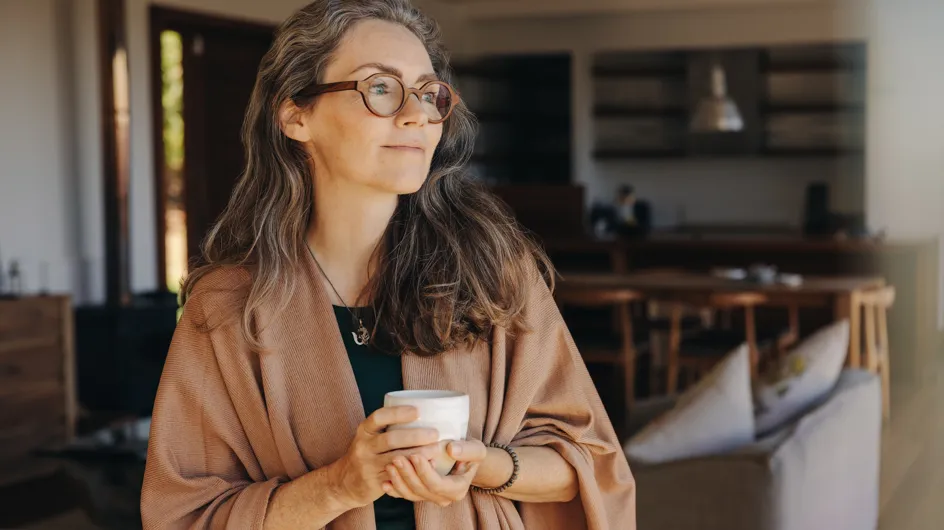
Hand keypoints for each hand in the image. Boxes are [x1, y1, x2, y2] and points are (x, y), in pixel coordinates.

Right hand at [328, 406, 444, 508]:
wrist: (345, 482)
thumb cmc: (367, 453)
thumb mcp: (370, 437)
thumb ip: (389, 428)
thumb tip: (425, 416)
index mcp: (364, 430)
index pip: (379, 417)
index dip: (398, 413)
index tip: (417, 411)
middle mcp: (364, 446)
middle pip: (391, 439)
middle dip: (415, 435)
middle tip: (434, 433)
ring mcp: (368, 465)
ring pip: (397, 459)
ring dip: (419, 454)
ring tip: (435, 450)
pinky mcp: (375, 482)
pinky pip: (397, 476)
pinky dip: (414, 470)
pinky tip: (428, 467)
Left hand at [382, 439, 487, 506]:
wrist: (464, 459)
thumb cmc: (470, 452)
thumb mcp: (476, 449)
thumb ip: (467, 450)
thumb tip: (451, 449)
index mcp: (457, 489)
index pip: (437, 484)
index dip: (424, 472)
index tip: (415, 455)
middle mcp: (443, 498)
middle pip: (421, 490)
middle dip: (407, 475)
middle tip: (396, 457)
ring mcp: (430, 498)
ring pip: (410, 494)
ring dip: (398, 481)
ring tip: (390, 464)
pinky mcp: (419, 494)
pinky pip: (404, 495)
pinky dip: (394, 489)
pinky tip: (385, 481)